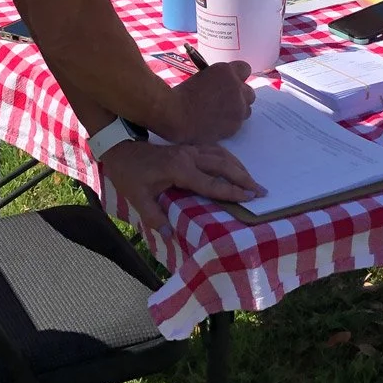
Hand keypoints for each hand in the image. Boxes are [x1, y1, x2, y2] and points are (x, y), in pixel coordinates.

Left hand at [101, 139, 264, 230]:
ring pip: (221, 155)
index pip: (212, 183)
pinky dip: (228, 159)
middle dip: (244, 178)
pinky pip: (215, 151)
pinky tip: (235, 166)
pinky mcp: (188, 148)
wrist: (121, 148)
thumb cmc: (129, 173)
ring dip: (239, 167)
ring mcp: (190, 150)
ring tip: (253, 180)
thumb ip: (154, 216)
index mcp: (180, 169)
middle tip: (261, 190)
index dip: (232, 191)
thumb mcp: (137, 197)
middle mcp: (189, 156)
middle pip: (223, 165)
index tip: (251, 197)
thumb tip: (170, 234)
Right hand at [161, 61, 255, 142]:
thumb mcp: (201, 77)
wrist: (177, 115)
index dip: (238, 76)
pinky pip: (239, 123)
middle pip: (250, 92)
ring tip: (221, 113)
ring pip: (247, 109)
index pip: (245, 69)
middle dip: (240, 95)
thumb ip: (218, 79)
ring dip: (237, 110)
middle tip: (226, 100)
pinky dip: (230, 123)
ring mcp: (238, 108)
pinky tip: (217, 123)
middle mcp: (237, 88)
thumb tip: (223, 84)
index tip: (231, 82)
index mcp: (227, 72)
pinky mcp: (235, 126)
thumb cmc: (182, 94)